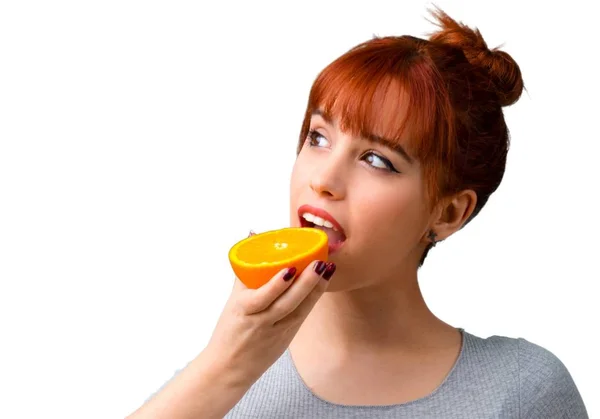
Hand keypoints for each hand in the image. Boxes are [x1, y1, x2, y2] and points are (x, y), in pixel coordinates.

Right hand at [204, 231, 335, 385]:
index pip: (262, 296)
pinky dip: (312, 300)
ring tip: (327, 269)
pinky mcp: (287, 338)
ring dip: (314, 290)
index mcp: (244, 310)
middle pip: (286, 303)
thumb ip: (245, 269)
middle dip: (305, 283)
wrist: (228, 367)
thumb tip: (253, 234)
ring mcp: (276, 332)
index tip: (291, 267)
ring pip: (298, 310)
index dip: (277, 284)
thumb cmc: (230, 328)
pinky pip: (302, 316)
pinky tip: (323, 284)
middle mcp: (261, 322)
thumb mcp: (233, 299)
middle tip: (319, 263)